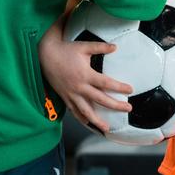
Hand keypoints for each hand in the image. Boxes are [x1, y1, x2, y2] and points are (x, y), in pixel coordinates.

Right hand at [38, 15, 131, 130]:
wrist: (44, 55)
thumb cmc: (65, 50)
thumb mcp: (83, 46)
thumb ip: (100, 47)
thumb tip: (115, 47)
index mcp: (85, 74)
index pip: (106, 83)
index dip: (119, 87)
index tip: (130, 90)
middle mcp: (79, 87)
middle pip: (100, 100)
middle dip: (115, 106)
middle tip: (128, 109)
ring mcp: (71, 94)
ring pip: (85, 111)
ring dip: (97, 120)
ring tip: (107, 128)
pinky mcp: (64, 97)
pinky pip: (74, 111)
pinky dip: (81, 119)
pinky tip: (88, 123)